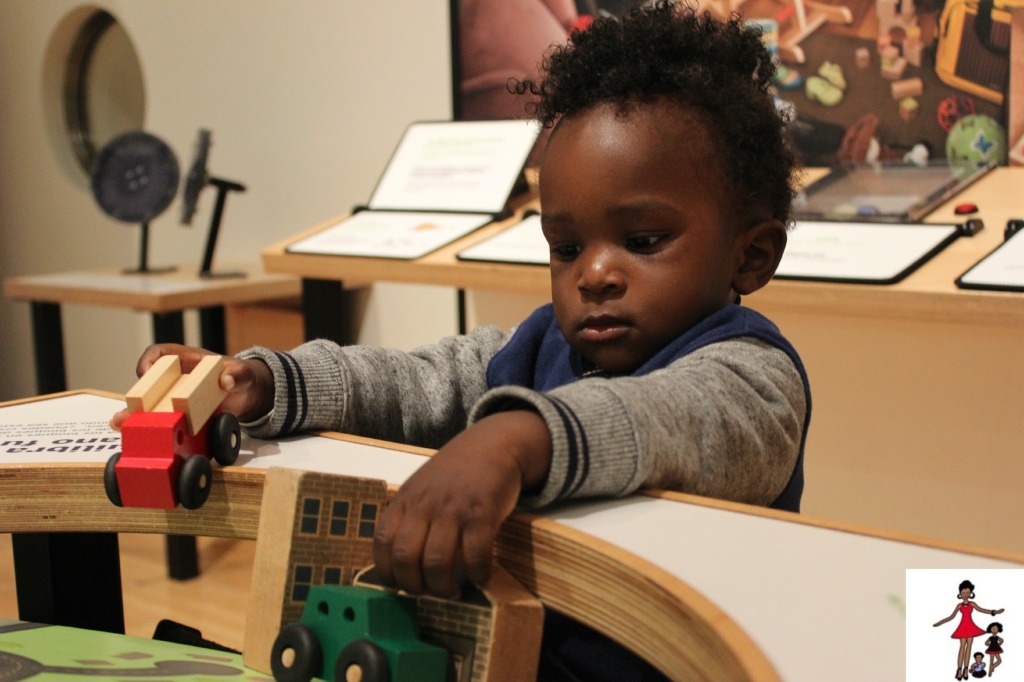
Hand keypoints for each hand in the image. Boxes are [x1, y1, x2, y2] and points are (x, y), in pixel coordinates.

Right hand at [109, 343, 273, 428]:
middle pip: (148, 384)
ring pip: (150, 405)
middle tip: (131, 410)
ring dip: (137, 415)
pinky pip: (163, 420)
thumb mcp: (242, 373)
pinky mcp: (179, 415)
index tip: (147, 374)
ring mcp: (174, 397)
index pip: (158, 354)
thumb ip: (238, 374)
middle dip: (136, 396)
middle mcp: (174, 378)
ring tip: (124, 426)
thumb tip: (227, 380)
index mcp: (185, 359)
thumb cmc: (239, 377)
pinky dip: (154, 428)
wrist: (245, 396)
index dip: (148, 362)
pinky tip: (145, 439)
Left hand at [374, 410, 550, 597]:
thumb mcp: (422, 488)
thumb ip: (410, 517)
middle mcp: (425, 504)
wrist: (492, 444)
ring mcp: (453, 508)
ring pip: (436, 561)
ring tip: (454, 590)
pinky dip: (477, 573)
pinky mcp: (482, 512)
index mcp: (405, 500)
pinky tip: (481, 575)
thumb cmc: (455, 473)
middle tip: (428, 593)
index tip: (400, 587)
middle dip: (415, 586)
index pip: (382, 542)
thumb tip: (402, 565)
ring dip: (444, 587)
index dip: (387, 572)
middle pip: (406, 557)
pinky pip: (475, 554)